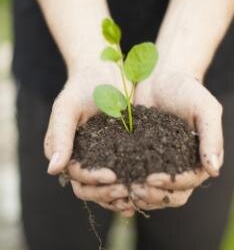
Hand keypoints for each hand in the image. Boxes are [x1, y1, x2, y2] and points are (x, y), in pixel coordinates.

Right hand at [44, 68, 133, 215]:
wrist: (105, 72)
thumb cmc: (83, 87)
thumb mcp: (68, 108)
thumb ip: (60, 136)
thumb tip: (53, 169)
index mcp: (70, 152)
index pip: (78, 176)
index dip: (93, 181)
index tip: (112, 177)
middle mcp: (86, 158)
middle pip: (93, 188)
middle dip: (108, 193)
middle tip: (127, 190)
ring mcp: (105, 156)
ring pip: (109, 186)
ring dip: (122, 195)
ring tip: (139, 195)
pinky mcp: (123, 150)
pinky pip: (127, 172)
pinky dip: (134, 183)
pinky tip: (146, 186)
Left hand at [132, 72, 222, 209]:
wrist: (161, 78)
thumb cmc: (186, 90)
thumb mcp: (204, 108)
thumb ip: (212, 137)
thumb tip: (214, 170)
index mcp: (197, 158)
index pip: (188, 182)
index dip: (171, 185)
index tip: (152, 179)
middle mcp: (178, 165)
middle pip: (170, 194)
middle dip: (153, 195)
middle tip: (135, 189)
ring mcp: (158, 162)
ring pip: (152, 190)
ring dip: (138, 194)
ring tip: (122, 190)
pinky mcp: (139, 155)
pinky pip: (134, 174)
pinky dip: (126, 182)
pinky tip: (113, 182)